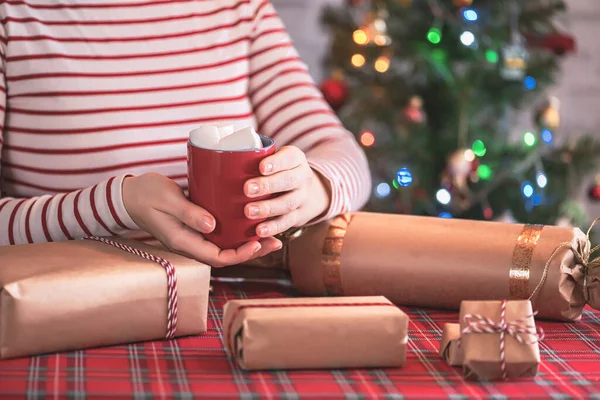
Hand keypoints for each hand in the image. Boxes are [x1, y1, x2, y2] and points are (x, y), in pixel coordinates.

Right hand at [122, 173, 281, 266]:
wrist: (130, 195)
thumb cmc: (146, 194)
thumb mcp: (167, 199)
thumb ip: (188, 213)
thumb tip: (212, 226)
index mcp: (183, 242)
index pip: (217, 258)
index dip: (240, 254)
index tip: (257, 243)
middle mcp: (191, 243)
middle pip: (227, 255)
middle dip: (253, 251)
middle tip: (277, 241)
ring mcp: (194, 237)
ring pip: (226, 246)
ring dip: (249, 242)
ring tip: (272, 233)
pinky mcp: (197, 227)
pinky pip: (221, 235)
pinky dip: (238, 232)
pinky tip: (252, 222)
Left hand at [243, 146, 330, 237]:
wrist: (312, 192)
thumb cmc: (282, 172)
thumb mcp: (278, 159)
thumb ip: (257, 158)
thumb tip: (222, 161)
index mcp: (295, 159)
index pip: (289, 158)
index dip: (276, 163)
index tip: (261, 167)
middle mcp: (302, 178)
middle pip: (288, 181)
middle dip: (267, 185)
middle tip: (247, 189)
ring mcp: (302, 198)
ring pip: (288, 203)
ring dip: (268, 208)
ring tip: (249, 211)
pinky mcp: (299, 216)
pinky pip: (287, 222)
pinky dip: (273, 227)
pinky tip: (260, 230)